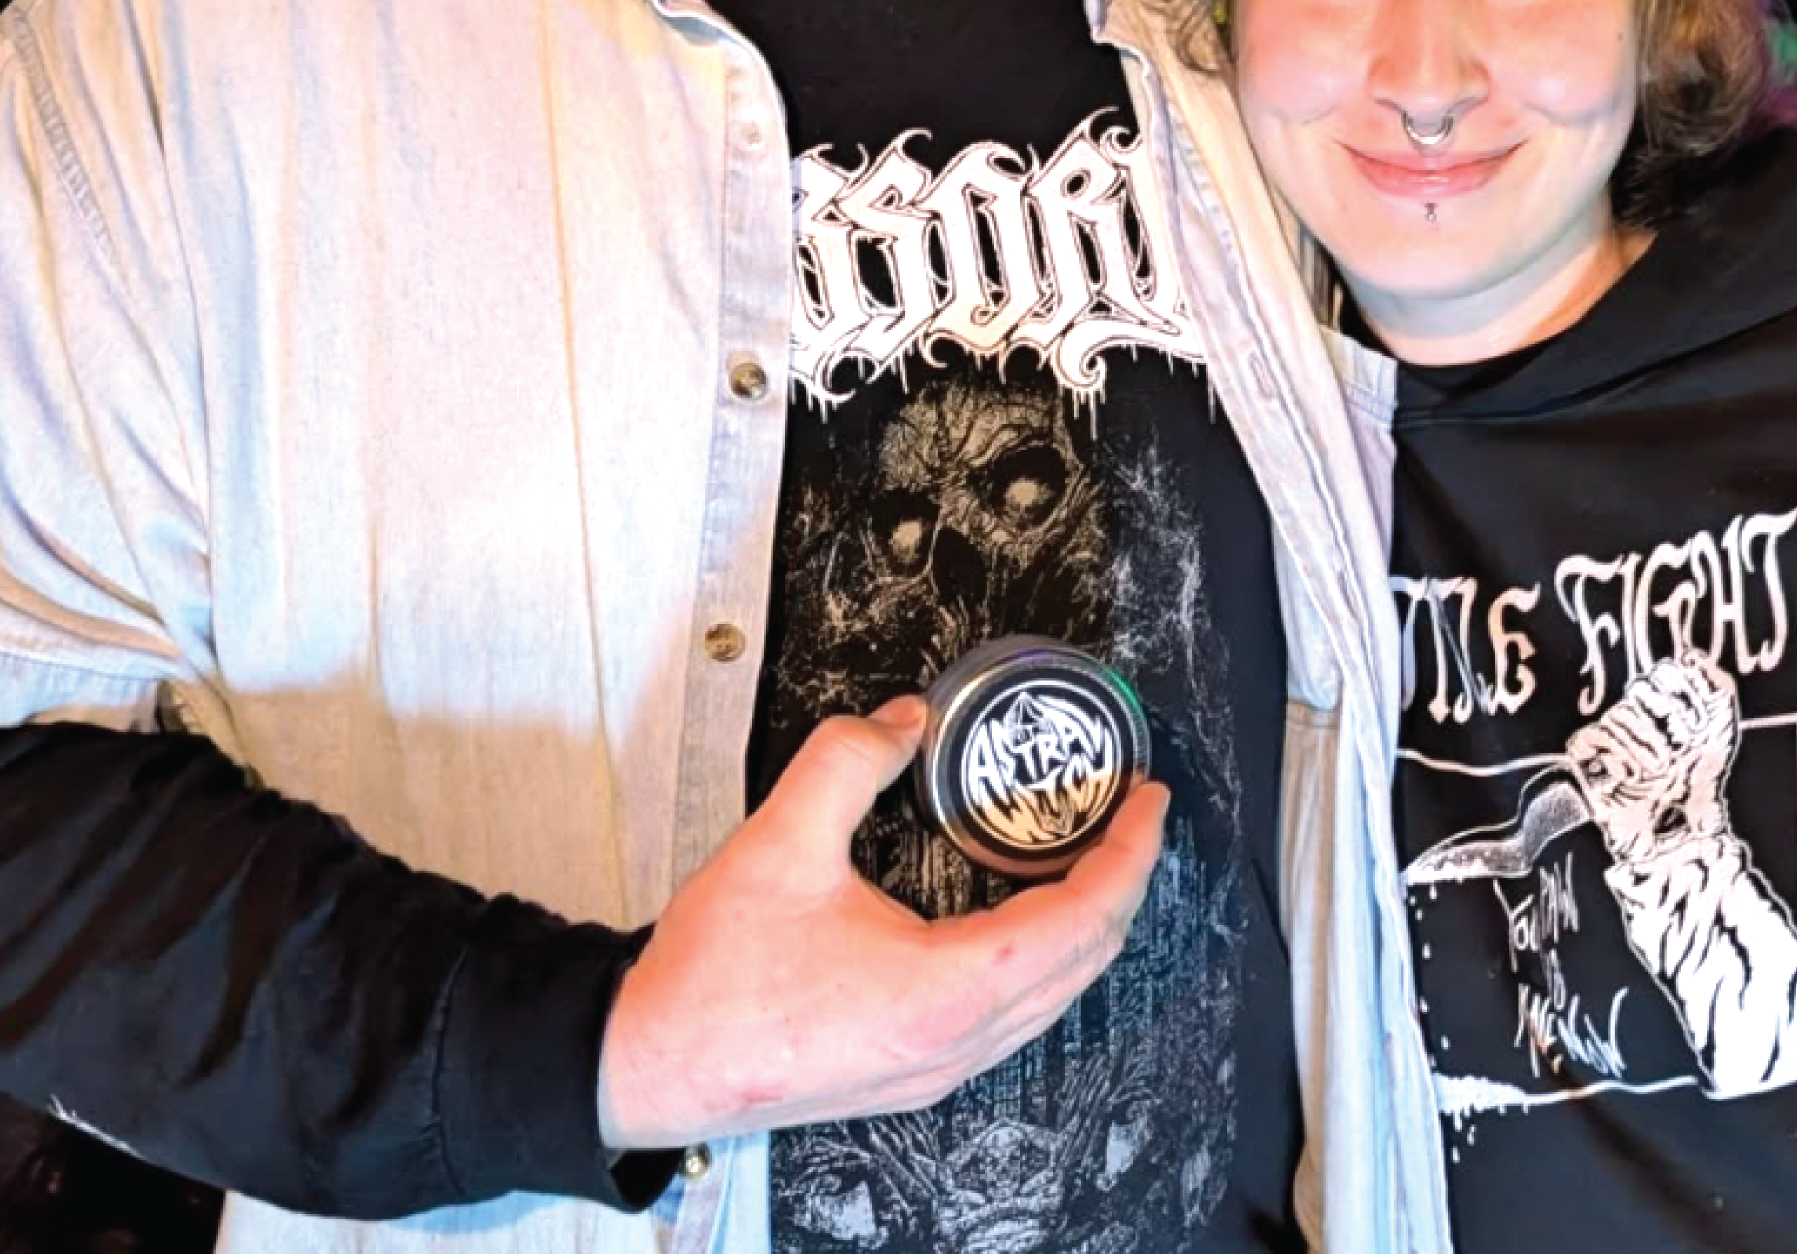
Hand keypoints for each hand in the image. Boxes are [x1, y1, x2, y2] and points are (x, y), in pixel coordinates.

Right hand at [595, 696, 1166, 1149]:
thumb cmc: (711, 978)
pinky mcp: (914, 1078)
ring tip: (1093, 857)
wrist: (645, 1067)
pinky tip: (1027, 919)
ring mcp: (939, 1070)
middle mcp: (958, 1043)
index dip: (1130, 854)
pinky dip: (1045, 963)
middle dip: (1124, 884)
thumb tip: (903, 719)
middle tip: (1133, 819)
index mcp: (947, 991)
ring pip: (1055, 999)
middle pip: (1086, 963)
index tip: (1150, 800)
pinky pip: (1015, 1019)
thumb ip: (846, 761)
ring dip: (1088, 928)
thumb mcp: (778, 843)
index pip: (1083, 918)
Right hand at [1565, 655, 1741, 866]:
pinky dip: (1617, 758)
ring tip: (1661, 771)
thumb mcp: (1721, 728)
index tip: (1700, 726)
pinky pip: (1592, 737)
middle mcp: (1636, 709)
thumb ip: (1716, 684)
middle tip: (1683, 750)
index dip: (1686, 695)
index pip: (1666, 671)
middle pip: (1642, 689)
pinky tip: (1633, 776)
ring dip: (1648, 748)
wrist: (1680, 826)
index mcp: (1666, 697)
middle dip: (1670, 723)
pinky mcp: (1588, 755)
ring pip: (1620, 716)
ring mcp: (1611, 731)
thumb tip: (1692, 654)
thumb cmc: (1700, 777)